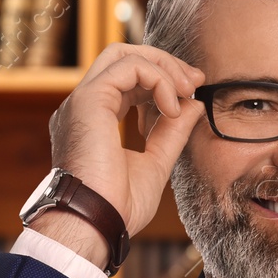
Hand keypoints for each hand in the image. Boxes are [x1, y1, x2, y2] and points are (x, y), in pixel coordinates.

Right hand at [36, 44, 205, 259]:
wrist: (96, 223)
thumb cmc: (117, 206)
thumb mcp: (155, 164)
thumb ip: (172, 133)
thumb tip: (194, 105)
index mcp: (94, 120)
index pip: (126, 80)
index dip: (161, 79)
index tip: (191, 92)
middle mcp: (84, 106)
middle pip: (123, 57)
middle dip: (164, 63)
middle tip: (195, 81)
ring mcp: (82, 101)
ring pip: (124, 55)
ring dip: (163, 68)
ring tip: (187, 91)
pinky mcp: (89, 100)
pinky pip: (128, 67)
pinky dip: (158, 80)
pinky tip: (171, 108)